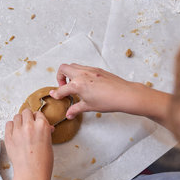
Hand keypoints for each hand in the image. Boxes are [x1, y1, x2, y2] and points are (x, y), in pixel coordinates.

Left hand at [4, 109, 53, 179]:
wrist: (31, 173)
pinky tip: (15, 132)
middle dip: (28, 117)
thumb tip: (46, 127)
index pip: (39, 114)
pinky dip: (11, 126)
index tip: (37, 121)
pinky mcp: (8, 137)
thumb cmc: (43, 162)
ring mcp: (17, 131)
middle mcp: (29, 126)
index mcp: (42, 126)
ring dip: (20, 120)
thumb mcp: (49, 144)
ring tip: (22, 128)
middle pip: (26, 112)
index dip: (38, 118)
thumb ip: (45, 132)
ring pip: (16, 116)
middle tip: (29, 123)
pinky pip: (8, 124)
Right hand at [49, 63, 170, 124]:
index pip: (61, 89)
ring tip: (74, 84)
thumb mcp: (89, 107)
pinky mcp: (97, 69)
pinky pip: (83, 67)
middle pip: (63, 69)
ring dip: (69, 73)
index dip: (56, 94)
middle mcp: (81, 74)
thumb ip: (76, 109)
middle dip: (59, 77)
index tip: (55, 95)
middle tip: (63, 86)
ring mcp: (89, 70)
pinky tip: (85, 82)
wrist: (124, 95)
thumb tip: (69, 114)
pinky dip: (79, 73)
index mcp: (77, 84)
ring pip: (73, 65)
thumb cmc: (109, 101)